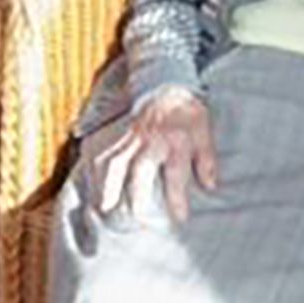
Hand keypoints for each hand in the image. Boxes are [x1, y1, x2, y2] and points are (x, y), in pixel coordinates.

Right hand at [90, 86, 217, 224]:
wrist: (164, 84)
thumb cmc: (186, 111)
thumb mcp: (204, 131)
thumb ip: (206, 159)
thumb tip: (210, 186)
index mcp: (175, 141)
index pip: (176, 174)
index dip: (177, 197)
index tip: (180, 218)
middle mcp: (152, 141)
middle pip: (141, 170)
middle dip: (138, 196)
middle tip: (137, 219)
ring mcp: (132, 137)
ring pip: (117, 160)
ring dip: (110, 183)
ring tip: (105, 206)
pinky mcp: (120, 133)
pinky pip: (104, 150)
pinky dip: (97, 167)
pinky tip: (93, 183)